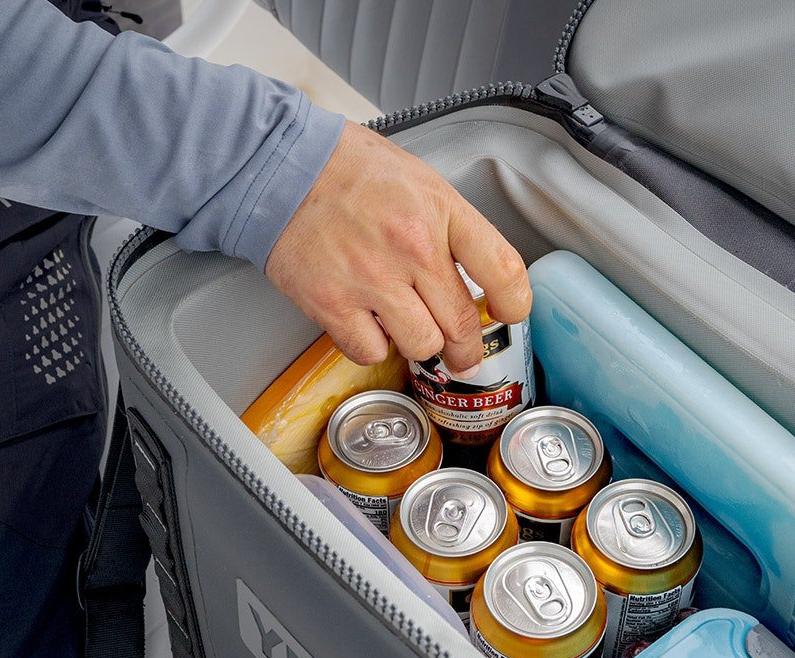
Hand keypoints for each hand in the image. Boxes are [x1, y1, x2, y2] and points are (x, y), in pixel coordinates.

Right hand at [265, 120, 530, 377]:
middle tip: (462, 354)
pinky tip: (366, 323)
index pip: (502, 269)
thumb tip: (477, 279)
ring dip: (417, 345)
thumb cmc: (347, 170)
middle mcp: (411, 247)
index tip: (511, 314)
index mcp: (440, 211)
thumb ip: (451, 228)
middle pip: (462, 325)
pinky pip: (370, 352)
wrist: (278, 166)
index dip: (516, 304)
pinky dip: (371, 346)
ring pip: (422, 346)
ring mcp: (371, 279)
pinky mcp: (332, 304)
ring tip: (404, 327)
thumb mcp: (419, 181)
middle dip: (467, 350)